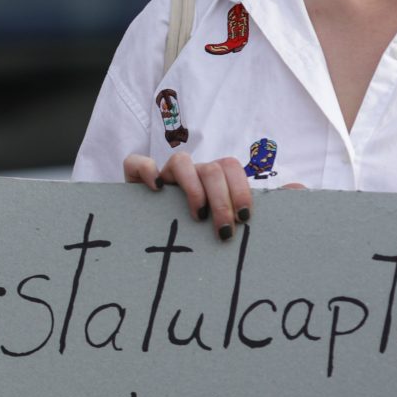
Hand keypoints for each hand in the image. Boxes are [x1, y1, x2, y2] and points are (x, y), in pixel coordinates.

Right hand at [123, 150, 252, 238]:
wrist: (147, 235)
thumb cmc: (189, 233)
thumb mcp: (214, 226)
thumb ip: (231, 220)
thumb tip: (260, 224)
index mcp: (211, 179)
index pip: (230, 167)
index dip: (240, 189)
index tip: (243, 217)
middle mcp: (190, 172)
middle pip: (212, 169)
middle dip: (222, 201)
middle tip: (224, 230)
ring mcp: (163, 173)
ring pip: (181, 161)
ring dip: (194, 190)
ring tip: (198, 216)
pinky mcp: (135, 176)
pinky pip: (137, 163)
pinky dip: (147, 171)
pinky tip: (157, 189)